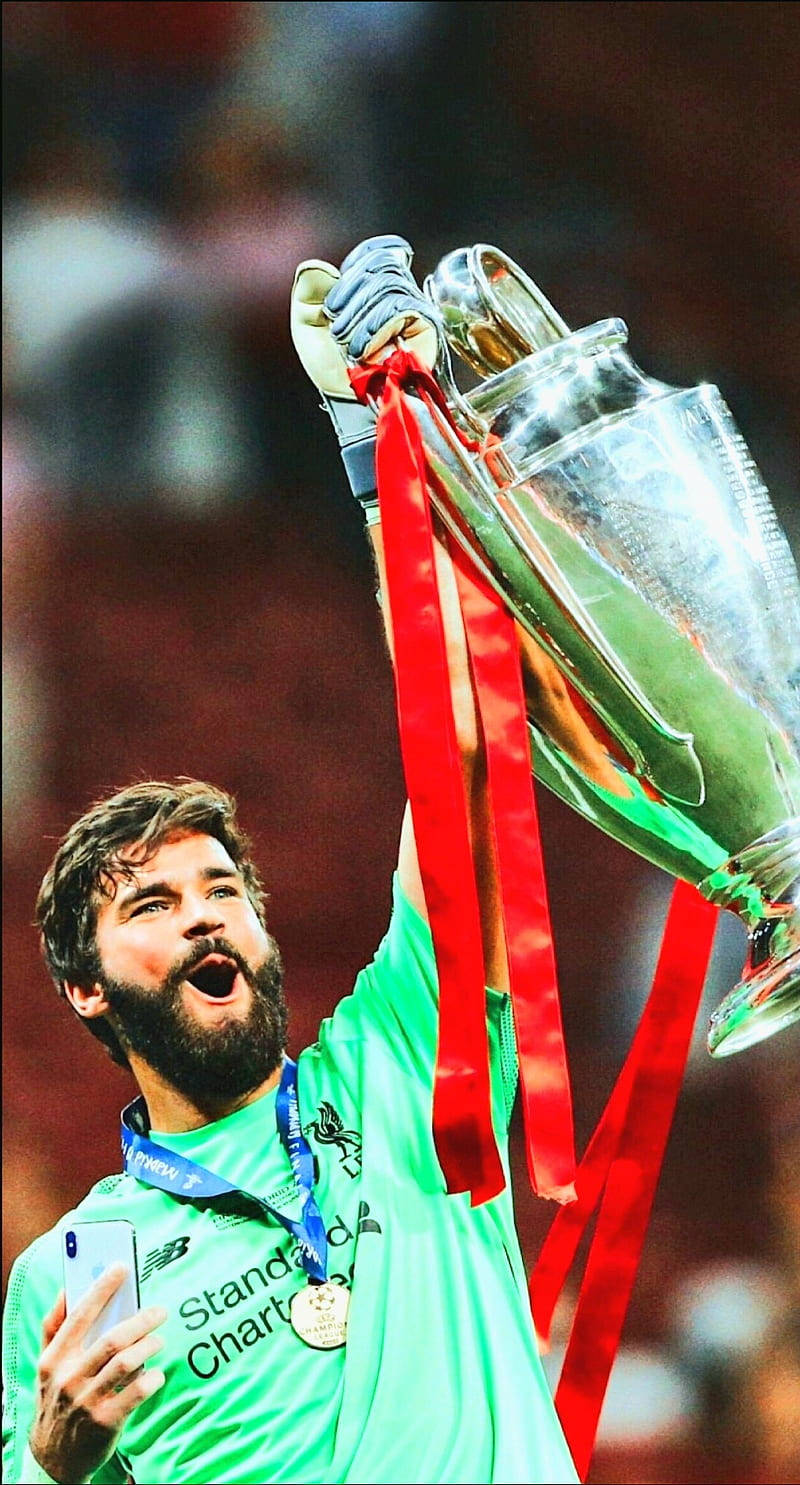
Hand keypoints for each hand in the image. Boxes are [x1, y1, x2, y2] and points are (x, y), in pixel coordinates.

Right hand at [28, 1265, 166, 1484]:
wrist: (54, 1458)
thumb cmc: (55, 1400)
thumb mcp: (47, 1366)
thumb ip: (54, 1327)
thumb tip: (65, 1289)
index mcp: (55, 1359)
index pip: (80, 1315)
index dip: (102, 1288)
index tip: (122, 1267)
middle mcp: (69, 1378)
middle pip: (113, 1338)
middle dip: (142, 1320)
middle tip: (160, 1311)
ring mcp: (87, 1401)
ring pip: (127, 1362)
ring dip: (150, 1345)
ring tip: (159, 1340)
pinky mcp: (106, 1421)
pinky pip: (137, 1392)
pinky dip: (152, 1378)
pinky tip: (156, 1374)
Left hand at [290, 235, 439, 401]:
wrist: (346, 400)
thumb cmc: (332, 365)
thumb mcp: (308, 322)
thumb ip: (308, 290)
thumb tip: (320, 267)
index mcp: (374, 285)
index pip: (378, 251)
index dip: (358, 264)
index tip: (337, 300)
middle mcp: (399, 292)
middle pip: (382, 265)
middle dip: (351, 296)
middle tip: (337, 330)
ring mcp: (415, 308)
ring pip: (389, 285)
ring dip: (360, 317)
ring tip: (349, 345)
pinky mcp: (426, 327)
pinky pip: (402, 308)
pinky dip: (377, 327)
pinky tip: (366, 349)